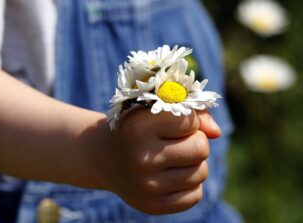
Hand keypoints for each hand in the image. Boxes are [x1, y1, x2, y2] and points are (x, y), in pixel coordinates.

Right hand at [93, 109, 220, 214]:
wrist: (104, 157)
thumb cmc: (137, 128)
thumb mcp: (155, 110)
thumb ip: (192, 112)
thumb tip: (218, 133)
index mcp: (139, 127)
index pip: (191, 122)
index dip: (187, 121)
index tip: (171, 124)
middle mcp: (141, 158)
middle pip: (201, 148)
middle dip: (194, 142)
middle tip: (174, 142)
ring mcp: (147, 185)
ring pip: (201, 172)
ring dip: (192, 164)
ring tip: (171, 159)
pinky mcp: (153, 206)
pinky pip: (196, 195)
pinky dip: (189, 184)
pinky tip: (169, 177)